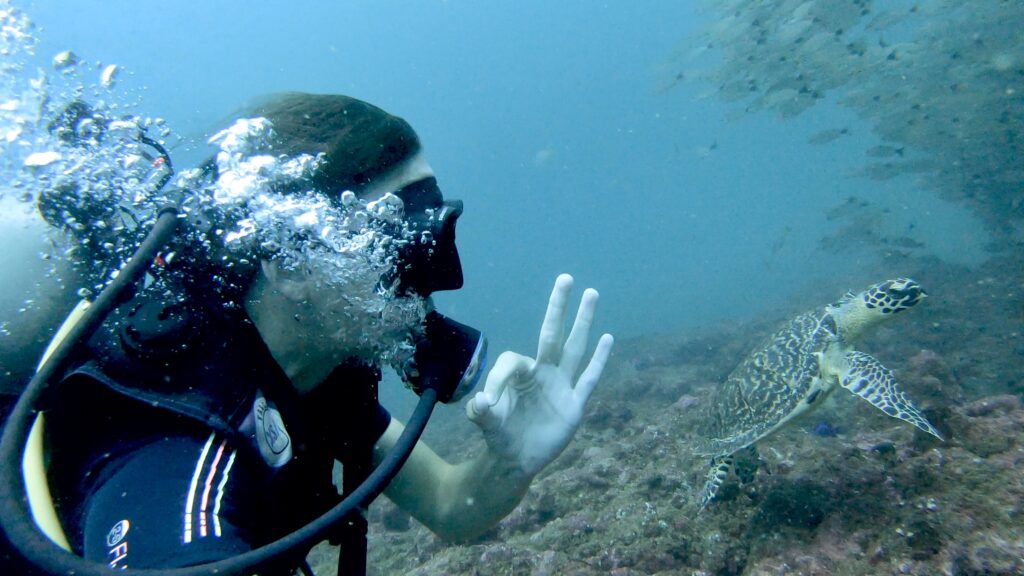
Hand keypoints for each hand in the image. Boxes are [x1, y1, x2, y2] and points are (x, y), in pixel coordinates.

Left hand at [466, 274, 613, 476]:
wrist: (516, 459)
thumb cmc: (500, 435)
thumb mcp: (485, 423)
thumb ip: (480, 413)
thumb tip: (480, 401)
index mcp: (519, 374)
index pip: (513, 360)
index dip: (498, 377)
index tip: (487, 401)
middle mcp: (542, 372)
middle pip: (552, 334)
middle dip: (558, 307)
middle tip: (565, 278)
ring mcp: (561, 386)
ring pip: (574, 348)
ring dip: (583, 322)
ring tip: (591, 294)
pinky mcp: (574, 404)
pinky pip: (588, 379)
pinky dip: (599, 360)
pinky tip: (608, 339)